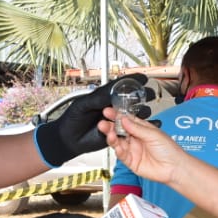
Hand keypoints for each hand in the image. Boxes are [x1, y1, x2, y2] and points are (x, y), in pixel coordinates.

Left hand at [35, 74, 151, 166]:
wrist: (67, 139)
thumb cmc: (72, 119)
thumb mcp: (82, 105)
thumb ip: (97, 99)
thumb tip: (110, 94)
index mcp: (104, 98)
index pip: (120, 87)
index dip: (132, 81)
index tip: (143, 78)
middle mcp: (112, 108)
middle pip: (131, 101)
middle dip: (142, 96)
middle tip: (150, 94)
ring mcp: (115, 121)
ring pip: (133, 116)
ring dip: (142, 113)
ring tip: (146, 111)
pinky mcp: (117, 134)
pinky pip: (130, 131)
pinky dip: (142, 129)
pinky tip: (150, 125)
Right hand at [104, 111, 184, 185]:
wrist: (175, 168)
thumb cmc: (169, 150)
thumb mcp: (153, 134)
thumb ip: (137, 128)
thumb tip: (123, 119)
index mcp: (142, 129)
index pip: (126, 120)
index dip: (117, 116)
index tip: (108, 111)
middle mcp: (136, 139)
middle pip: (119, 131)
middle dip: (110, 127)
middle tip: (103, 123)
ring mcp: (133, 150)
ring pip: (118, 143)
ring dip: (112, 138)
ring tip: (109, 134)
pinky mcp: (131, 162)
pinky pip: (121, 155)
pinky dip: (118, 150)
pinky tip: (118, 147)